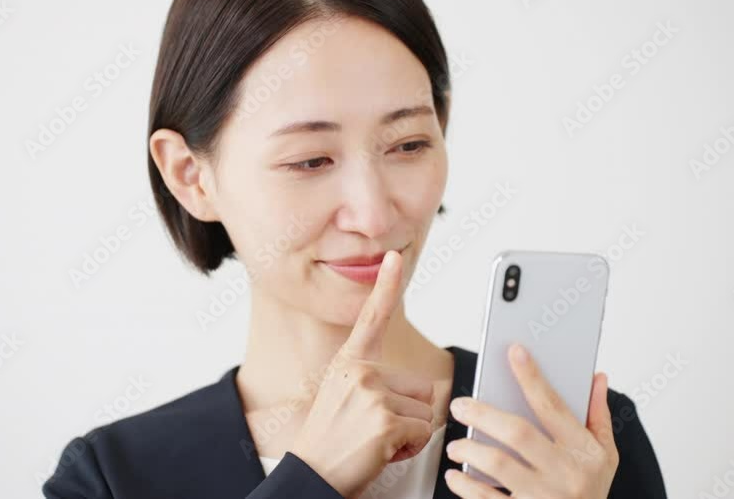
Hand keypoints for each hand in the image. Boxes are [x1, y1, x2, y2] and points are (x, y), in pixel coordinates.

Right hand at [289, 250, 435, 498]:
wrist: (309, 477)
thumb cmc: (330, 445)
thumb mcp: (345, 399)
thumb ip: (374, 384)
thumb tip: (418, 388)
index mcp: (350, 363)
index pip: (372, 318)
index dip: (385, 286)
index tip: (395, 257)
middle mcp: (360, 372)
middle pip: (421, 386)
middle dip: (409, 413)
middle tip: (373, 429)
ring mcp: (372, 393)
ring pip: (424, 411)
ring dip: (408, 433)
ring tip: (374, 441)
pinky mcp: (384, 418)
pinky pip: (422, 431)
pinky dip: (409, 448)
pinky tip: (379, 451)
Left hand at [444, 344, 618, 497]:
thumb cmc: (591, 491)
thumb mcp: (606, 456)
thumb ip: (598, 416)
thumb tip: (597, 377)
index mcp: (583, 452)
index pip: (553, 406)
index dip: (532, 377)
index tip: (514, 352)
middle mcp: (565, 474)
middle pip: (518, 433)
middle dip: (483, 414)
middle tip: (460, 405)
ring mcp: (544, 498)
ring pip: (499, 465)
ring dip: (470, 450)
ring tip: (456, 445)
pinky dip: (466, 487)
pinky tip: (456, 476)